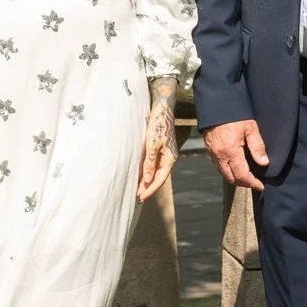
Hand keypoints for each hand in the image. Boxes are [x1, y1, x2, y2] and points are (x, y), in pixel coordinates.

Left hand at [137, 79, 177, 201]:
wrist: (162, 109)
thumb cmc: (157, 125)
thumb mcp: (151, 145)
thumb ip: (149, 162)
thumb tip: (147, 179)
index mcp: (170, 159)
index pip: (159, 179)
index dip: (150, 189)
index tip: (140, 197)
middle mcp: (169, 158)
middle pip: (158, 177)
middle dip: (148, 187)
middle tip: (137, 196)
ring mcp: (165, 154)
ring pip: (156, 171)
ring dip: (147, 180)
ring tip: (137, 188)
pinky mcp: (160, 149)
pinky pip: (154, 164)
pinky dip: (148, 171)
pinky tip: (141, 174)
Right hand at [205, 118, 268, 191]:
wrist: (216, 102)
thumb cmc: (235, 113)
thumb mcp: (250, 127)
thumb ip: (257, 146)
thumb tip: (264, 163)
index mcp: (230, 152)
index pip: (242, 175)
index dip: (252, 183)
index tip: (261, 185)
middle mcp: (219, 155)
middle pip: (231, 178)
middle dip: (244, 183)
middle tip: (255, 182)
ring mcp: (212, 153)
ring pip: (224, 173)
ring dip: (235, 178)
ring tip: (247, 175)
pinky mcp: (209, 149)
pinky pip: (218, 166)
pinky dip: (228, 170)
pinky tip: (236, 165)